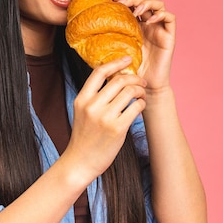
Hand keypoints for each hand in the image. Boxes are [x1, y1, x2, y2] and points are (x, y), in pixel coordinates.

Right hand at [63, 56, 146, 182]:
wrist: (80, 163)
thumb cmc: (84, 137)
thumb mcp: (82, 112)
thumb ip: (94, 97)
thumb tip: (114, 79)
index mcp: (82, 99)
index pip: (99, 72)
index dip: (115, 63)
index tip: (128, 59)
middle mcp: (92, 106)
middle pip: (118, 80)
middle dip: (134, 78)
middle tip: (141, 81)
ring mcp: (105, 117)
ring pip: (129, 92)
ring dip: (140, 91)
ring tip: (142, 94)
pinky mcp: (117, 129)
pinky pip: (136, 107)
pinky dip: (141, 104)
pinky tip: (140, 106)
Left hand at [108, 0, 175, 91]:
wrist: (146, 88)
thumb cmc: (130, 74)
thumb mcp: (114, 55)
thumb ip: (106, 45)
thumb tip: (83, 38)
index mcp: (135, 27)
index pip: (130, 6)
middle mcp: (148, 26)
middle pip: (143, 1)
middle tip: (121, 3)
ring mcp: (159, 30)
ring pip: (158, 5)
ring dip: (146, 3)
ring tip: (136, 10)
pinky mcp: (169, 36)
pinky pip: (170, 18)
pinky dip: (161, 14)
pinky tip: (149, 19)